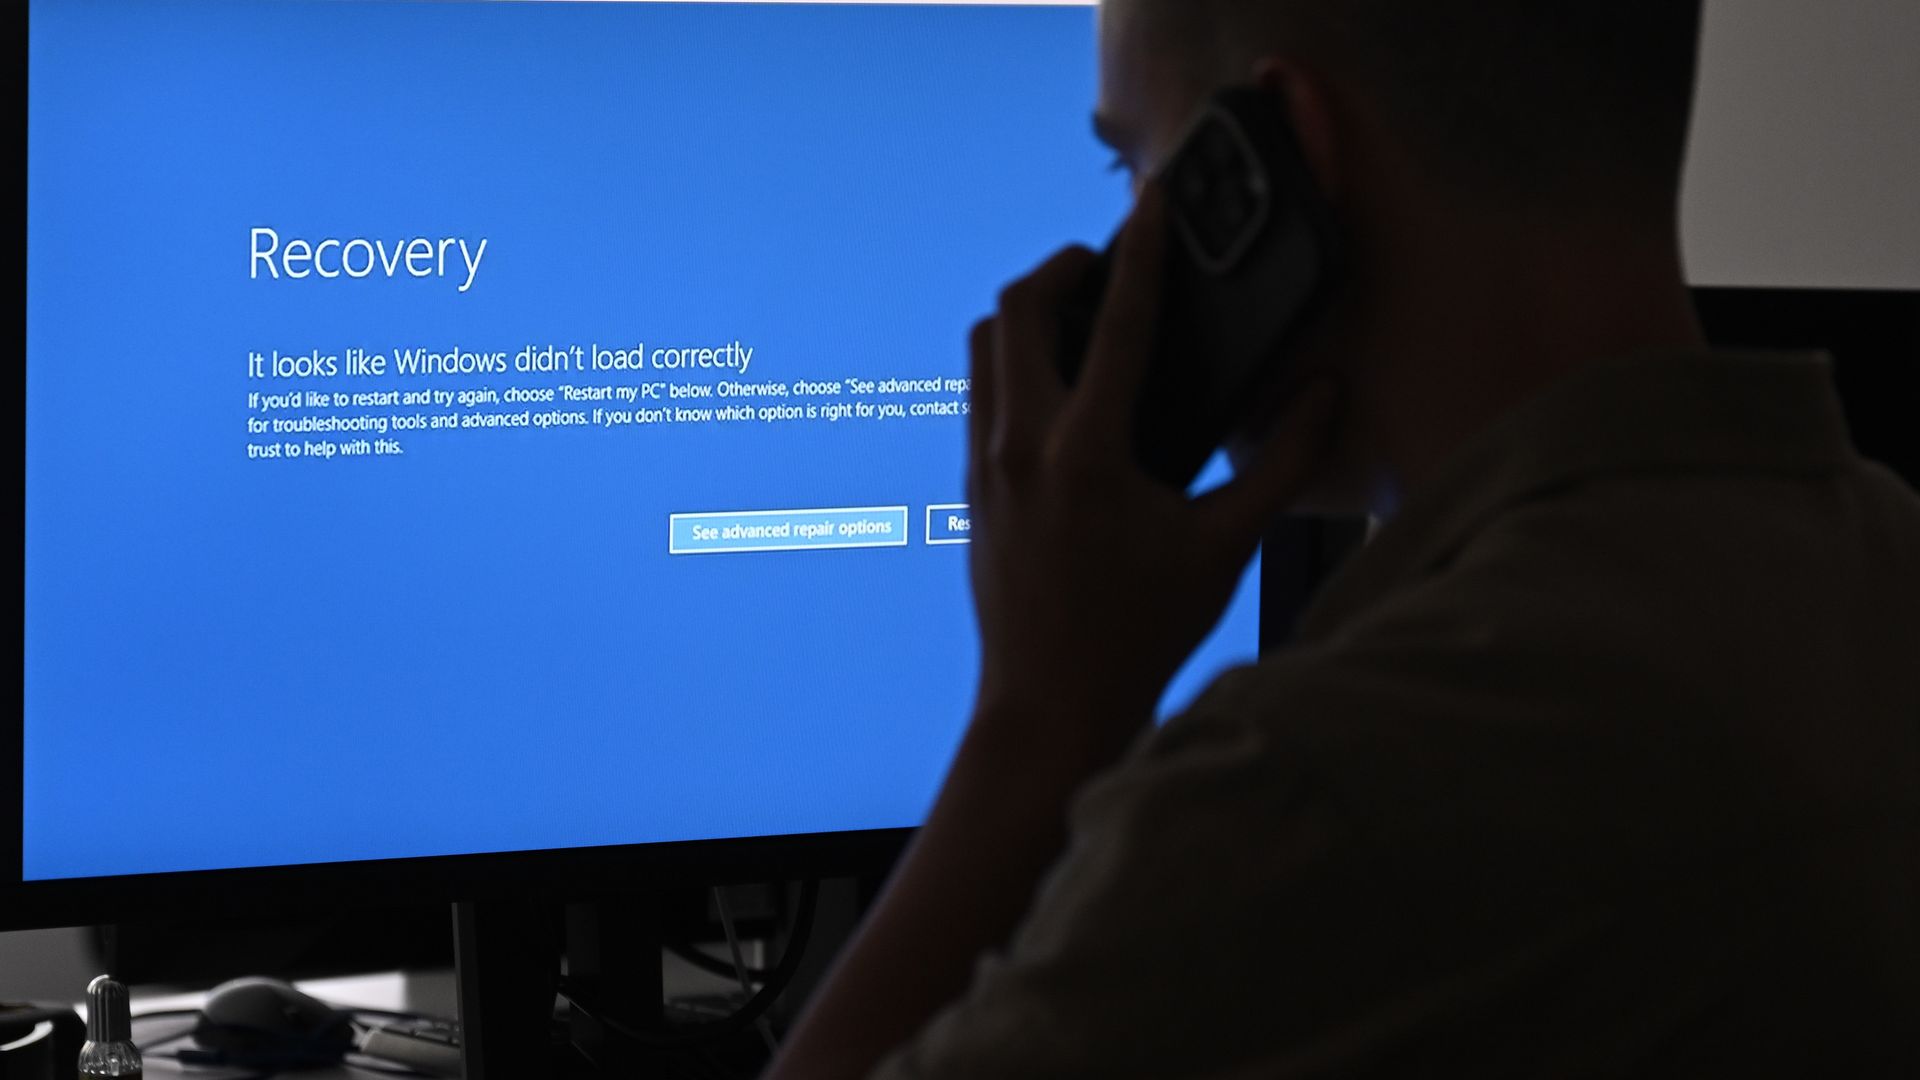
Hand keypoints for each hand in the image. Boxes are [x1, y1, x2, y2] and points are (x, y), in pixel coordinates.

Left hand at [967, 184, 1338, 731]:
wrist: (1049, 706)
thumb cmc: (1138, 634)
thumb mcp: (1224, 548)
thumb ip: (1281, 465)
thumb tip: (1326, 397)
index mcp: (1088, 452)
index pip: (1119, 320)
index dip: (1142, 249)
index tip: (1154, 201)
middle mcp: (1022, 445)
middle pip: (1018, 307)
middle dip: (1063, 266)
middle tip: (1107, 263)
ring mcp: (985, 464)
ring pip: (986, 345)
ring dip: (1028, 312)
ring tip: (1081, 316)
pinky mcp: (971, 487)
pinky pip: (979, 392)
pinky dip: (1015, 362)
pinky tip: (1060, 387)